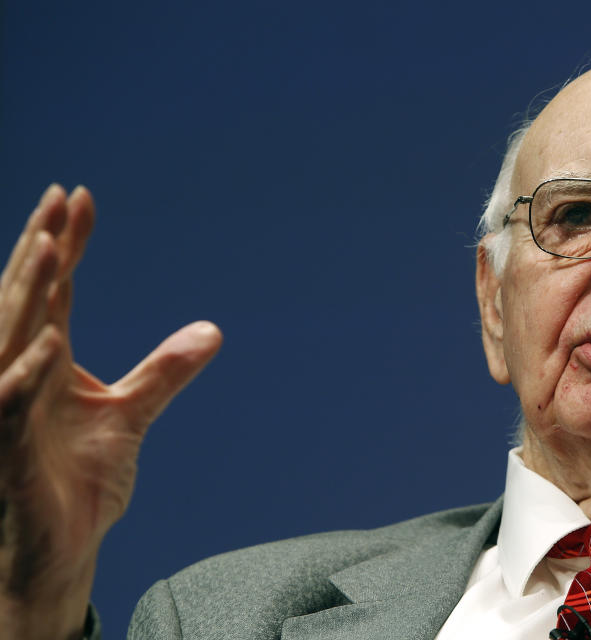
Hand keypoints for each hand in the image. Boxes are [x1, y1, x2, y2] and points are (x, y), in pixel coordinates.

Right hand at [0, 185, 221, 638]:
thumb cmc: (78, 481)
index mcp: (45, 362)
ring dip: (29, 293)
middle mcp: (21, 375)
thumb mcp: (131, 414)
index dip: (68, 244)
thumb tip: (212, 330)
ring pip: (11, 340)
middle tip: (59, 198)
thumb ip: (166, 370)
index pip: (54, 290)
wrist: (60, 548)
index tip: (81, 196)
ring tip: (52, 244)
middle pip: (27, 300)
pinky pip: (12, 407)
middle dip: (43, 249)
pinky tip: (50, 344)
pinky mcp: (8, 454)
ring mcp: (8, 411)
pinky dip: (28, 375)